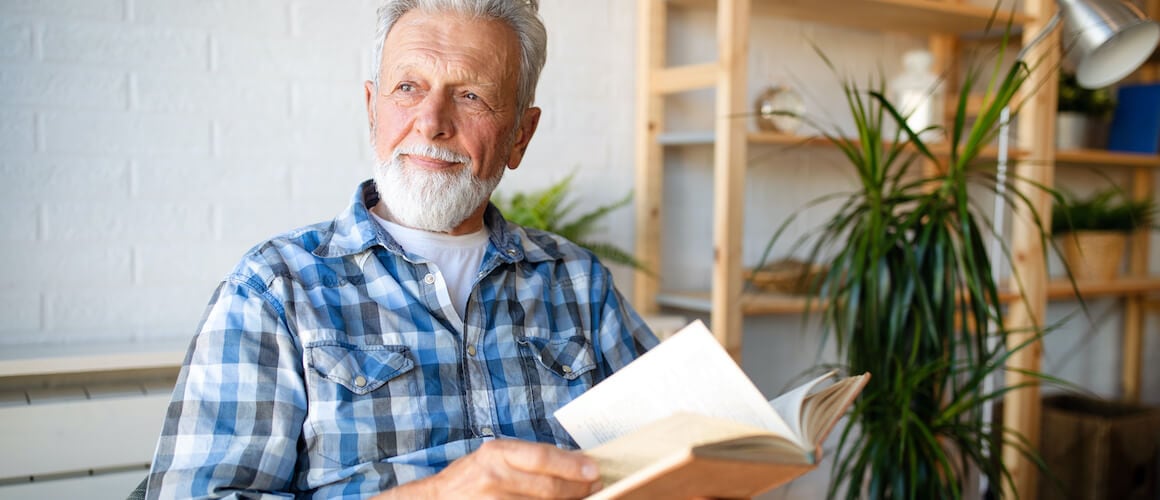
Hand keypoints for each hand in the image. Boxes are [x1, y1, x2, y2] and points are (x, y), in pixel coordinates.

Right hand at [372, 439, 602, 498]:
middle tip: (596, 486)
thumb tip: (574, 462)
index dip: (572, 465)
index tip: (594, 470)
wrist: (438, 499)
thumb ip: (529, 459)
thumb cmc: (472, 476)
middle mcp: (494, 477)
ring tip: (583, 498)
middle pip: (547, 487)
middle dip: (578, 489)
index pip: (542, 458)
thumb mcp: (496, 457)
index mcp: (497, 453)